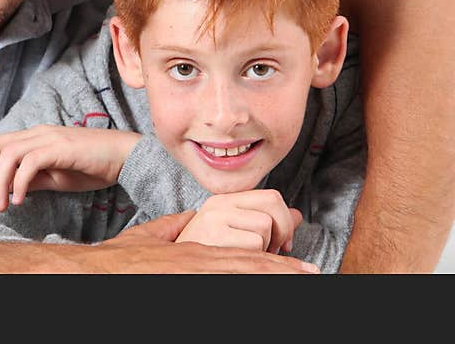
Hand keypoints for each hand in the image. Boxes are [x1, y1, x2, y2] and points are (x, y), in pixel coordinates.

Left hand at [0, 125, 140, 210]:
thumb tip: (8, 188)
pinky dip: (19, 182)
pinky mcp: (60, 147)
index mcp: (34, 137)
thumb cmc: (92, 166)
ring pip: (8, 153)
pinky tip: (19, 200)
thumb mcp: (56, 176)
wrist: (125, 156)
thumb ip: (32, 179)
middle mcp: (37, 133)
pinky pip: (30, 162)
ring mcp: (48, 138)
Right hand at [86, 211, 317, 273]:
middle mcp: (201, 263)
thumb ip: (173, 228)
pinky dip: (245, 283)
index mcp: (197, 251)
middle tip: (314, 273)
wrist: (95, 270)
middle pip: (252, 266)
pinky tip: (261, 282)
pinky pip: (222, 283)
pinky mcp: (183, 281)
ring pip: (241, 273)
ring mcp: (193, 275)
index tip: (302, 268)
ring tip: (301, 278)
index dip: (276, 263)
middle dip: (284, 272)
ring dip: (269, 277)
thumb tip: (189, 218)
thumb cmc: (120, 259)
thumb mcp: (150, 238)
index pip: (245, 255)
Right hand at [175, 189, 302, 253]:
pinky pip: (254, 245)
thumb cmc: (201, 254)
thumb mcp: (230, 230)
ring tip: (246, 257)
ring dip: (264, 249)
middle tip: (275, 250)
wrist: (167, 268)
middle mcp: (218, 205)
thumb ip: (262, 219)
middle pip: (273, 206)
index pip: (271, 196)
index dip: (285, 220)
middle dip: (281, 232)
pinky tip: (240, 261)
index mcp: (223, 201)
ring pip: (264, 227)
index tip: (283, 242)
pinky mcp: (214, 236)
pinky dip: (254, 259)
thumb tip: (297, 215)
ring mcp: (215, 219)